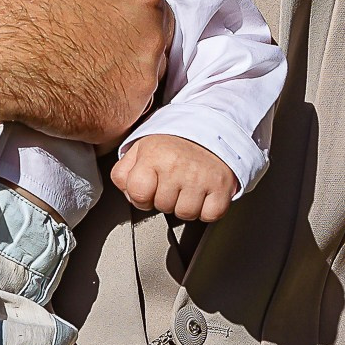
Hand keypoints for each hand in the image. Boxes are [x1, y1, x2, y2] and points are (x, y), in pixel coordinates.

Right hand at [0, 0, 177, 145]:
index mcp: (147, 0)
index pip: (153, 13)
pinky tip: (69, 94)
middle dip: (122, 48)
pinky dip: (99, 110)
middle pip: (150, 50)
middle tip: (79, 45)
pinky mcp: (117, 121)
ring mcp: (137, 87)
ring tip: (72, 70)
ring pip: (137, 86)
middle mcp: (152, 45)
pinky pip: (118, 118)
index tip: (91, 21)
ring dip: (114, 80)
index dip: (122, 16)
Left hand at [112, 133, 235, 222]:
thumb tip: (128, 195)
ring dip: (185, 206)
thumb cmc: (173, 144)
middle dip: (164, 199)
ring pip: (185, 214)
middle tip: (172, 183)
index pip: (137, 193)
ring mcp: (200, 177)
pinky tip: (203, 193)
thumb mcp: (139, 149)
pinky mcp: (222, 186)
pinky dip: (207, 209)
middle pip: (162, 206)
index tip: (148, 189)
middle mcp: (176, 165)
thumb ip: (123, 172)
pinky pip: (210, 215)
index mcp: (153, 155)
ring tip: (187, 187)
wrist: (210, 130)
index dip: (141, 197)